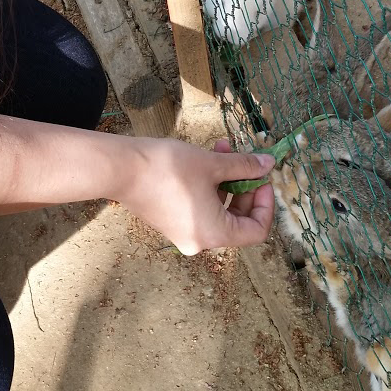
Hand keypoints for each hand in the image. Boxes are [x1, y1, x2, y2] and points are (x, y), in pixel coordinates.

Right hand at [119, 135, 273, 254]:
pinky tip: (204, 159)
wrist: (121, 169)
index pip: (257, 230)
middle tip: (245, 160)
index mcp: (215, 234)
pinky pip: (198, 209)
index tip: (262, 178)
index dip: (265, 203)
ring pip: (217, 210)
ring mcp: (182, 234)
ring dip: (224, 181)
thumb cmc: (170, 168)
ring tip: (222, 149)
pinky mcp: (169, 223)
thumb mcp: (213, 164)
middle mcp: (200, 241)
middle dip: (244, 187)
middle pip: (237, 220)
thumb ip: (245, 167)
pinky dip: (207, 188)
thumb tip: (269, 165)